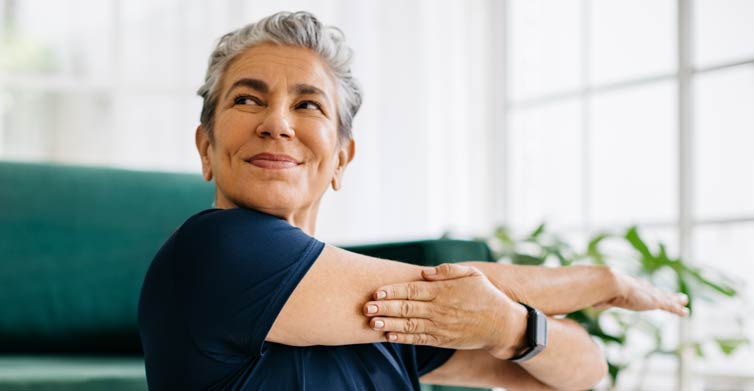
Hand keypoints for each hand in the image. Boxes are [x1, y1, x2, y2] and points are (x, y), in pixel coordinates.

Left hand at [362, 263, 526, 359]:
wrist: (502, 324)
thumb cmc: (485, 294)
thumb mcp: (471, 274)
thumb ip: (447, 270)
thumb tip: (425, 271)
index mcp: (443, 291)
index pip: (412, 289)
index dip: (392, 291)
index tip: (376, 292)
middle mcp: (439, 309)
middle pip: (407, 308)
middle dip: (384, 308)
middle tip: (365, 307)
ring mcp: (441, 326)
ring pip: (410, 325)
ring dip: (389, 325)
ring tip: (372, 323)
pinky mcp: (443, 340)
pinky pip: (419, 340)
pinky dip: (404, 339)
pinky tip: (389, 337)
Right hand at [595, 272, 689, 315]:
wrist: (610, 283)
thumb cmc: (603, 289)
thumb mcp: (603, 297)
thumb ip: (601, 301)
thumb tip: (592, 304)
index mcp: (630, 286)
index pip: (643, 289)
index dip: (649, 292)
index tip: (654, 293)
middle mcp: (642, 287)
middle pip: (657, 291)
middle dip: (666, 294)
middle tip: (675, 294)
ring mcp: (649, 294)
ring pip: (666, 297)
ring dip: (676, 300)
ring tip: (685, 300)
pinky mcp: (655, 301)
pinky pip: (670, 306)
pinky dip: (678, 309)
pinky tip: (685, 312)